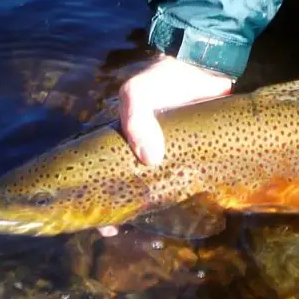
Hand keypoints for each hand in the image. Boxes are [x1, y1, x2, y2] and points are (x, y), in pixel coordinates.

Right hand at [99, 54, 232, 236]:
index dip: (93, 199)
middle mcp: (139, 148)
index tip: (100, 225)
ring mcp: (166, 152)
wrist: (205, 66)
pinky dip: (178, 196)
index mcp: (119, 137)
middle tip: (119, 232)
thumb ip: (138, 120)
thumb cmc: (165, 78)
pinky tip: (179, 213)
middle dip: (119, 211)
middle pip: (125, 186)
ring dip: (149, 209)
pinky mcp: (190, 153)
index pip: (98, 172)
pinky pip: (182, 180)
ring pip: (153, 187)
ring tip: (146, 231)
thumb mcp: (139, 93)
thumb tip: (150, 160)